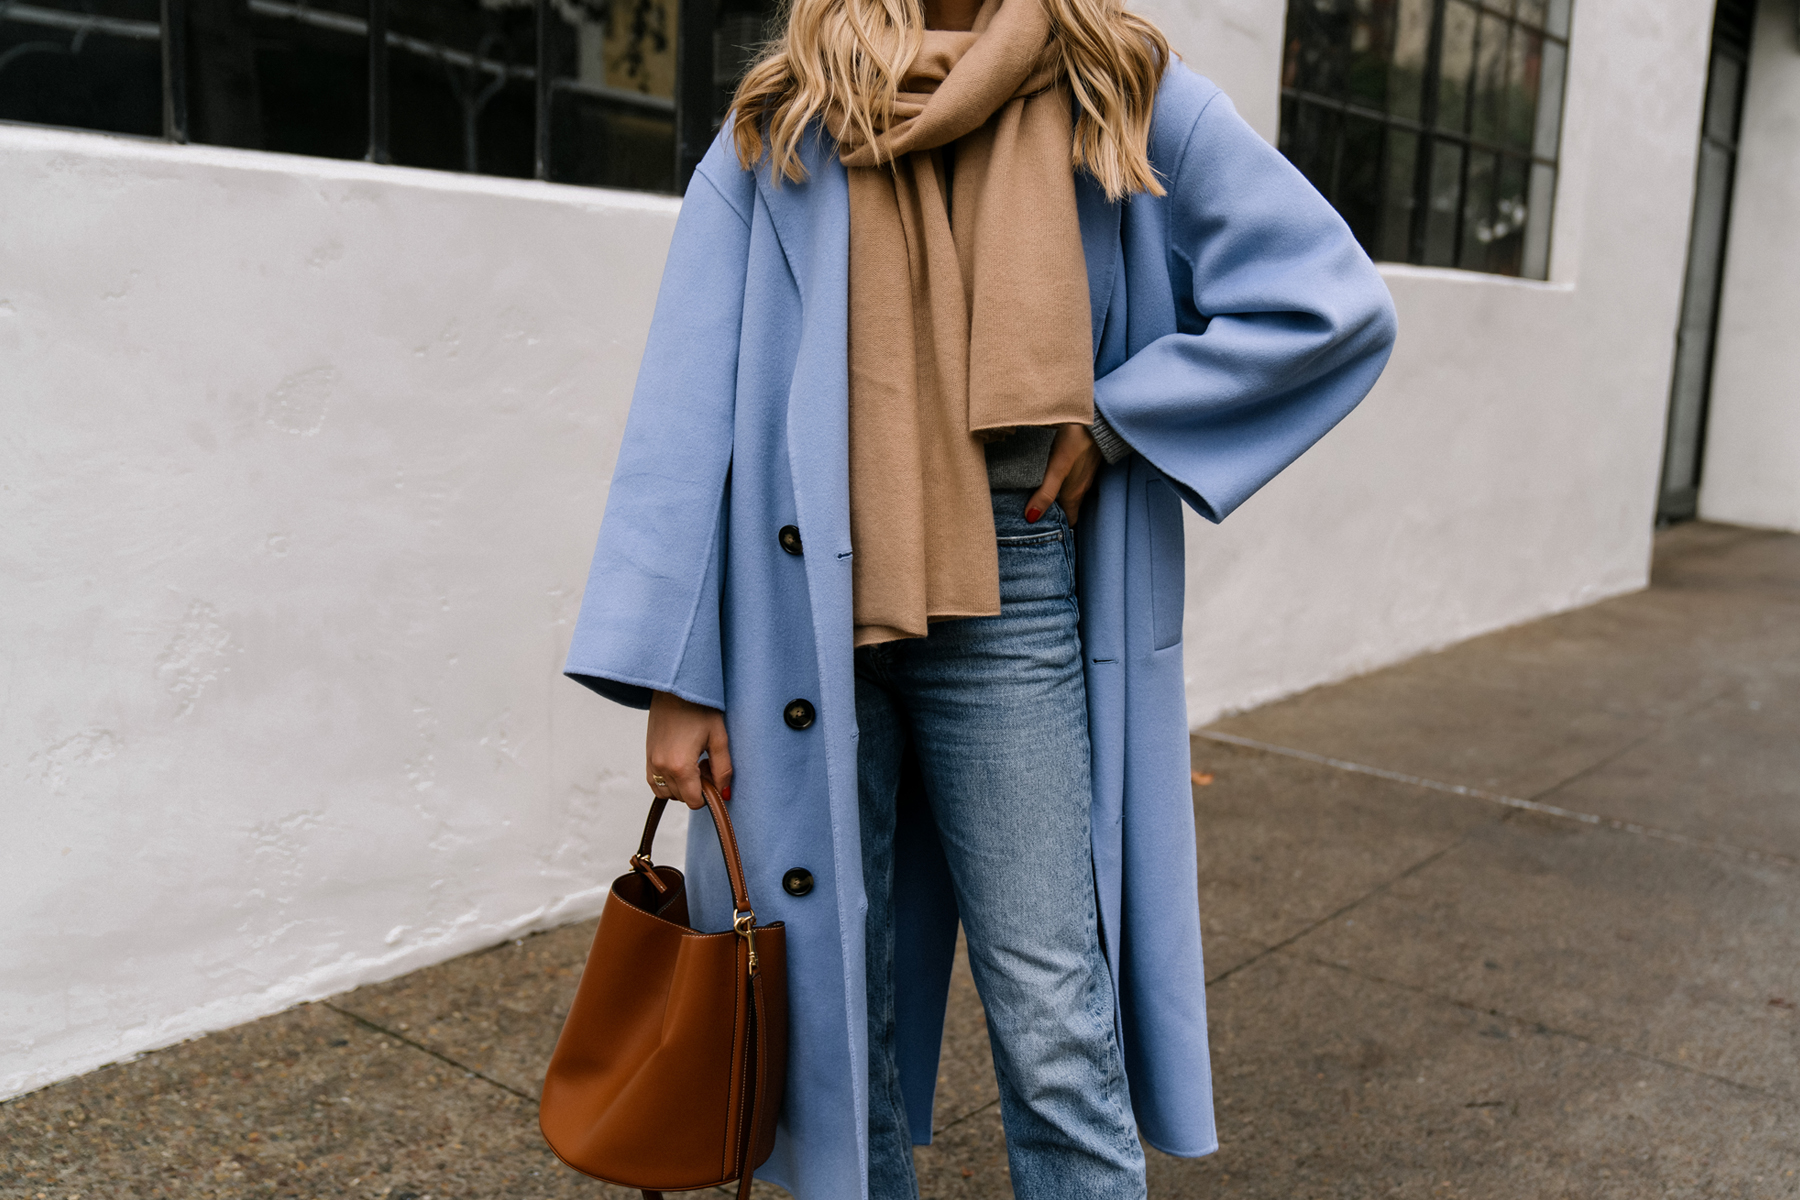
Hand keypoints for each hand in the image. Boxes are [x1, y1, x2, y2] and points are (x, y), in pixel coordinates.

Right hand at [646, 692, 732, 809]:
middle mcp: (661, 768)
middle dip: (696, 788)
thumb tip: (724, 793)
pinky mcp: (647, 757)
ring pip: (668, 793)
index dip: (709, 794)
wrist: (675, 688)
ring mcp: (651, 763)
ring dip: (682, 786)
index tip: (713, 774)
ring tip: (693, 762)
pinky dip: (669, 781)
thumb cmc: (700, 708)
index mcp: (680, 766)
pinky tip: (680, 763)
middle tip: (705, 762)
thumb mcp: (719, 738)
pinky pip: (655, 783)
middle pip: (681, 798)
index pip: (694, 802)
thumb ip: (723, 769)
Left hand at [1026, 423, 1102, 525]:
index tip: (1039, 533)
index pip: (1068, 522)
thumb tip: (1031, 518)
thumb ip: (1046, 492)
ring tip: (1033, 498)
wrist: (1098, 416)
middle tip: (1030, 516)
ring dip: (1053, 499)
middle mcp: (1081, 487)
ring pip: (1067, 493)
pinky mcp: (1082, 460)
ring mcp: (1083, 474)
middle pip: (1066, 509)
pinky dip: (1058, 483)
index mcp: (1075, 495)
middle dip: (1052, 515)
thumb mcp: (1058, 468)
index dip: (1056, 530)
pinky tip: (1046, 476)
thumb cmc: (1078, 441)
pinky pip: (1070, 478)